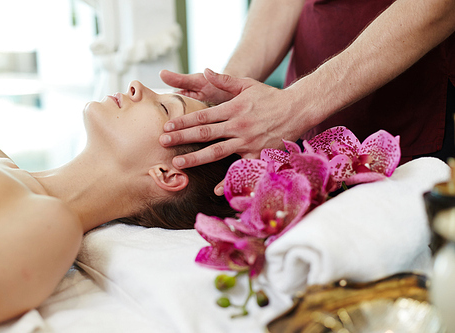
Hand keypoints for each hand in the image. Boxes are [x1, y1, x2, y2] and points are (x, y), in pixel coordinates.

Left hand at [160, 69, 303, 168]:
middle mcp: (239, 125)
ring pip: (217, 151)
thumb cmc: (270, 96)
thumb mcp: (248, 84)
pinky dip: (229, 179)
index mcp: (234, 108)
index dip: (183, 121)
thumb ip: (225, 80)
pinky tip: (216, 189)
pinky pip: (241, 168)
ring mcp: (248, 141)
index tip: (167, 126)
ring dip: (196, 158)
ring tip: (178, 164)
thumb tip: (205, 71)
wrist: (297, 109)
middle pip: (205, 133)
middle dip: (182, 138)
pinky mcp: (258, 153)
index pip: (203, 116)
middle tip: (163, 142)